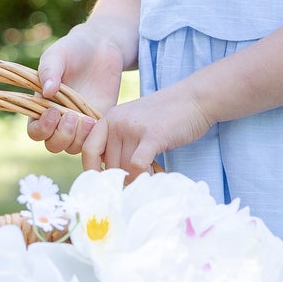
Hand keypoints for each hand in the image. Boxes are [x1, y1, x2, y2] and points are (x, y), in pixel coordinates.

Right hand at [27, 23, 128, 156]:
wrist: (101, 47)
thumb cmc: (73, 49)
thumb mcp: (58, 54)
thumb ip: (49, 70)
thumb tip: (47, 91)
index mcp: (42, 106)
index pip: (35, 131)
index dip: (42, 128)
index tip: (54, 112)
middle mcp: (59, 120)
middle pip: (53, 145)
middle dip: (61, 136)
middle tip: (73, 116)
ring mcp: (79, 123)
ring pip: (73, 147)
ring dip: (78, 139)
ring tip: (86, 119)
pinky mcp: (98, 122)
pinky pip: (94, 141)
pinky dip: (94, 138)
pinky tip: (96, 121)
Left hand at [80, 85, 212, 178]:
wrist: (194, 99)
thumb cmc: (165, 115)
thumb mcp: (134, 121)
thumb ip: (119, 140)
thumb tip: (108, 173)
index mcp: (109, 118)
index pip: (88, 150)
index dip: (92, 170)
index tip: (104, 182)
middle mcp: (117, 122)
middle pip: (110, 164)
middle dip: (123, 177)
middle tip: (138, 178)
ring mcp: (134, 128)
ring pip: (124, 168)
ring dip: (136, 178)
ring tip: (149, 174)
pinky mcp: (152, 136)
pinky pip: (138, 166)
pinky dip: (144, 175)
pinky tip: (155, 173)